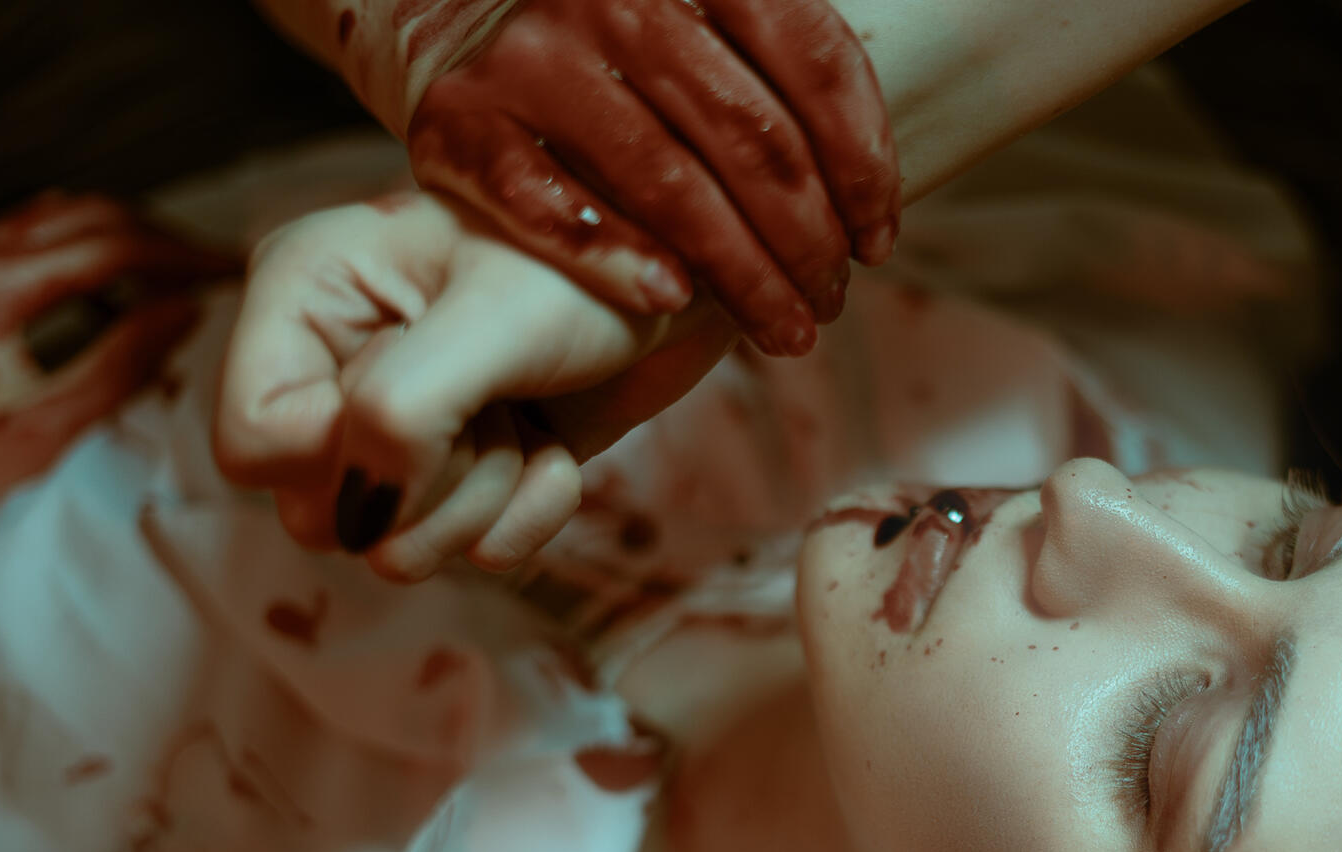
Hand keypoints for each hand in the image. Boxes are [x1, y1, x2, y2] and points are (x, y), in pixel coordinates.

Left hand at [0, 192, 235, 522]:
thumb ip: (117, 370)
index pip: (115, 247)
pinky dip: (81, 244)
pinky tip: (110, 280)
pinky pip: (27, 235)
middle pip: (90, 216)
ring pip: (58, 216)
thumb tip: (181, 318)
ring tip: (171, 274)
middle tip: (212, 270)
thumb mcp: (37, 431)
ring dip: (123, 236)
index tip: (227, 273)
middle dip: (161, 238)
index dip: (184, 256)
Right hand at [215, 189, 737, 580]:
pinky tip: (554, 443)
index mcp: (302, 295)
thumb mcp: (493, 317)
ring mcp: (401, 426)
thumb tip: (361, 518)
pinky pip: (475, 552)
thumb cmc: (589, 263)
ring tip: (524, 412)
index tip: (431, 400)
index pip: (252, 448)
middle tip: (494, 402)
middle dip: (429, 481)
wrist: (688, 268)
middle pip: (321, 514)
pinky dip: (532, 509)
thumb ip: (403, 409)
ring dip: (485, 495)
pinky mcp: (470, 470)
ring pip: (394, 546)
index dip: (340, 453)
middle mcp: (333, 364)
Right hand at [406, 0, 898, 351]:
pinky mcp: (459, 120)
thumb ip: (787, 66)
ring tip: (786, 329)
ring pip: (671, 188)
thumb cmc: (624, 38)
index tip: (882, 241)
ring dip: (744, 277)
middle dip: (811, 240)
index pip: (816, 59)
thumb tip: (876, 197)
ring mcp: (532, 54)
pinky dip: (616, 258)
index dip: (866, 164)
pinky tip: (672, 301)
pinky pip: (549, 207)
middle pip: (753, 139)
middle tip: (833, 301)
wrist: (459, 17)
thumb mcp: (712, 17)